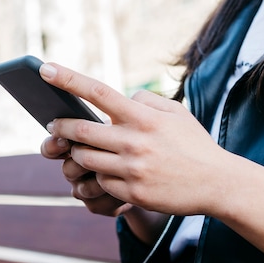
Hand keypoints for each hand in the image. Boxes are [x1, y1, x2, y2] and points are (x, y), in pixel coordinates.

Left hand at [38, 62, 230, 217]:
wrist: (218, 183)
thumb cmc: (194, 145)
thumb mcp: (176, 113)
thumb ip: (146, 101)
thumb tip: (122, 97)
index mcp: (143, 117)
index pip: (98, 92)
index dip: (68, 79)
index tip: (45, 69)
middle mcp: (134, 142)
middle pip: (81, 130)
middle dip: (61, 127)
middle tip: (53, 124)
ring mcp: (132, 169)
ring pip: (85, 159)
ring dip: (77, 154)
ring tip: (80, 150)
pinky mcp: (133, 193)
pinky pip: (101, 182)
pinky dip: (99, 176)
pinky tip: (109, 173)